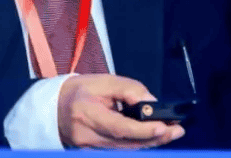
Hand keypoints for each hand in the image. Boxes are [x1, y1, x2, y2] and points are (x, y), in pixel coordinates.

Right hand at [57, 74, 184, 148]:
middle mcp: (87, 136)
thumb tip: (151, 102)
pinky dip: (138, 145)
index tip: (163, 126)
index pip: (118, 127)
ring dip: (150, 143)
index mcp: (86, 113)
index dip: (142, 130)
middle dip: (155, 138)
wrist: (53, 108)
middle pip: (126, 144)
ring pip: (126, 151)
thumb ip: (128, 89)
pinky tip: (153, 137)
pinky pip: (120, 151)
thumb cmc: (78, 91)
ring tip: (171, 132)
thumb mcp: (102, 80)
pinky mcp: (93, 154)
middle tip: (176, 130)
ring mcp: (89, 149)